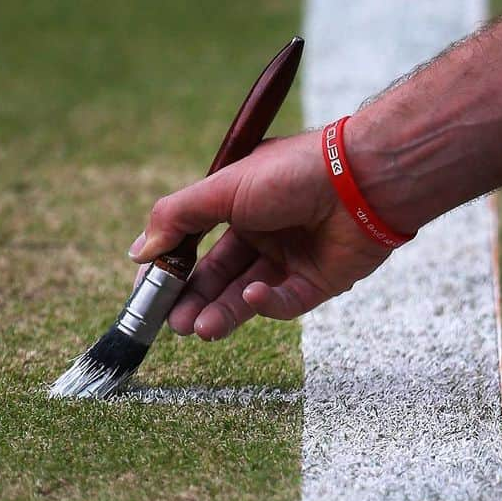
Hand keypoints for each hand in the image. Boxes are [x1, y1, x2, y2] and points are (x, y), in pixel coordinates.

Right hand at [128, 129, 393, 340]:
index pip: (195, 244)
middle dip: (192, 300)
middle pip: (217, 276)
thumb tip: (139, 251)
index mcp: (239, 206)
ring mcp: (290, 260)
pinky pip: (284, 303)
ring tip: (197, 328)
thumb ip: (177, 218)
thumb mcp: (223, 188)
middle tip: (171, 322)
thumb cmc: (293, 172)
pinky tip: (252, 298)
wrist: (362, 179)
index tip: (148, 292)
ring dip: (220, 312)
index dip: (171, 268)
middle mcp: (263, 234)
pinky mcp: (318, 283)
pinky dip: (265, 303)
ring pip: (246, 296)